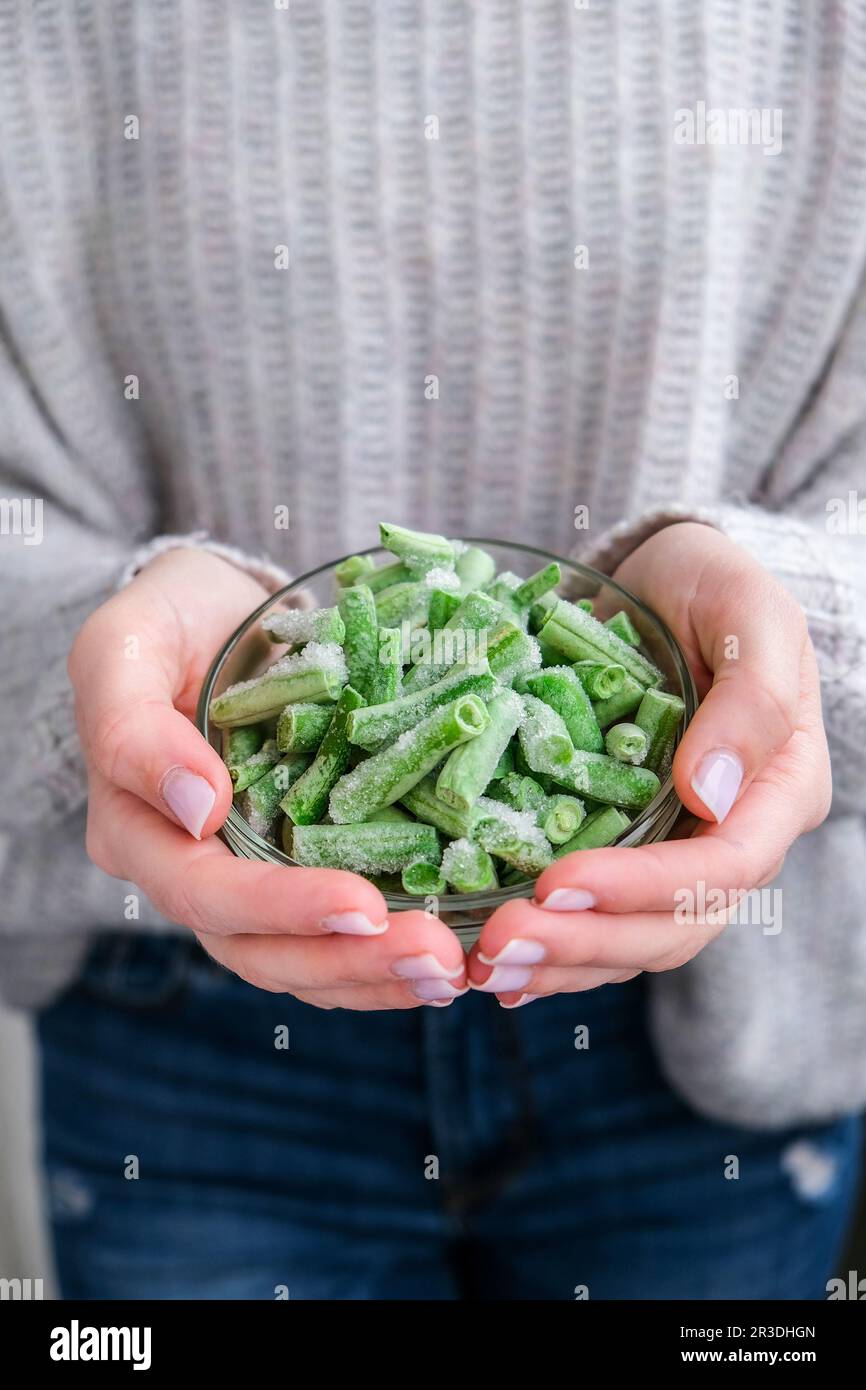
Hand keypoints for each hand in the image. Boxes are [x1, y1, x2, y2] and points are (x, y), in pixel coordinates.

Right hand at [69, 548, 465, 1008]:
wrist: (214, 608)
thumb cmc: (164, 618)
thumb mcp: (125, 647)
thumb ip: (134, 729)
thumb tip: (197, 808)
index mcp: (137, 830)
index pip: (206, 893)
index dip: (284, 909)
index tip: (366, 906)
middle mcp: (190, 870)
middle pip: (260, 951)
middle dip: (349, 961)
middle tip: (437, 957)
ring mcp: (246, 875)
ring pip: (303, 960)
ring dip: (378, 976)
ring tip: (455, 970)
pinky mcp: (298, 866)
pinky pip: (336, 935)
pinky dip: (387, 955)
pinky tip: (449, 957)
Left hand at [468, 522, 831, 1005]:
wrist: (663, 579)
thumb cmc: (713, 584)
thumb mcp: (747, 612)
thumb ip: (750, 697)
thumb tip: (709, 791)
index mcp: (778, 791)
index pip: (722, 869)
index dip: (643, 887)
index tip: (559, 880)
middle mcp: (732, 836)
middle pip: (673, 926)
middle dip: (587, 941)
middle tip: (500, 943)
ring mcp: (676, 850)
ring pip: (631, 939)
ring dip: (559, 961)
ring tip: (484, 965)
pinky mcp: (624, 849)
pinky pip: (595, 920)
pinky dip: (549, 949)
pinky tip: (491, 966)